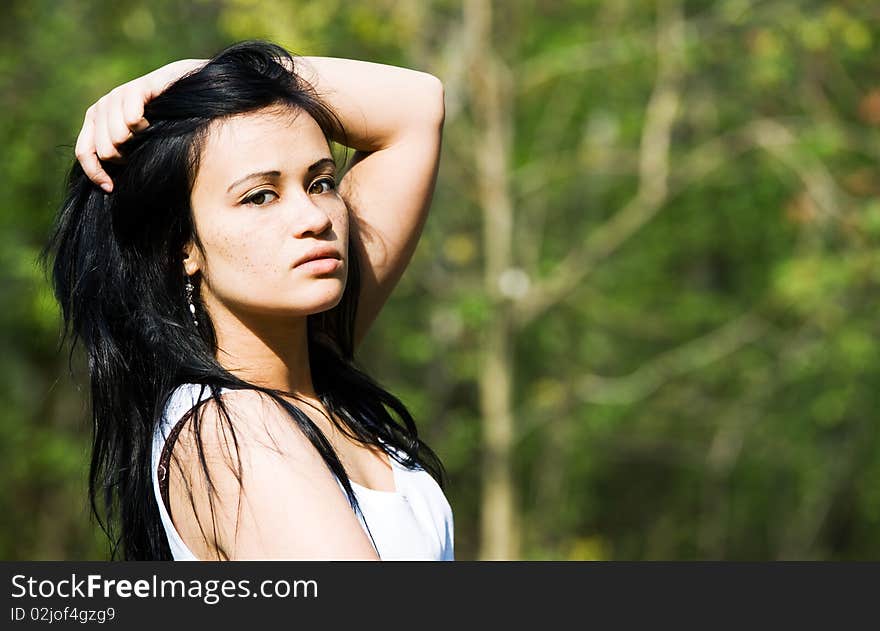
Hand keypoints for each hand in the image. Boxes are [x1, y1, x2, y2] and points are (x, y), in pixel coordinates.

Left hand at [75, 59, 204, 191]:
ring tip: (151, 133)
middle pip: (105, 150)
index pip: (84, 152)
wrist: (188, 90)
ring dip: (140, 142)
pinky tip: (154, 121)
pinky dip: (146, 127)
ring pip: (118, 138)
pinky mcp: (135, 89)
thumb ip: (120, 158)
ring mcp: (117, 96)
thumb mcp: (137, 144)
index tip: (112, 188)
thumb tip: (108, 187)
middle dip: (126, 159)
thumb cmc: (165, 121)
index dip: (96, 174)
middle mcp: (101, 107)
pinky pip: (132, 120)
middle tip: (144, 150)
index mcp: (95, 121)